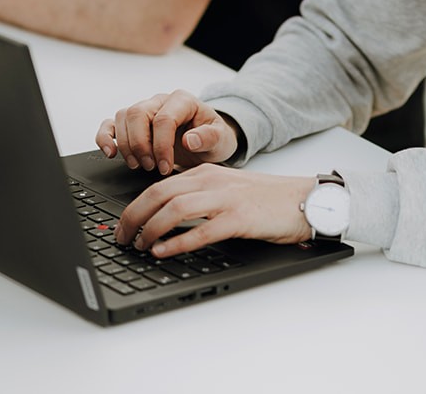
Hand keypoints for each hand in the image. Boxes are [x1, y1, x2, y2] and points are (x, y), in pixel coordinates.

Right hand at [96, 89, 236, 174]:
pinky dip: (105, 137)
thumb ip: (209, 137)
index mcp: (183, 101)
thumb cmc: (212, 138)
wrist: (207, 142)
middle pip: (138, 113)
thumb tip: (190, 140)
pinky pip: (110, 123)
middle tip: (150, 167)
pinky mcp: (132, 124)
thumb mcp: (221, 139)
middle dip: (141, 145)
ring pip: (123, 117)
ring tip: (138, 165)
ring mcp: (144, 110)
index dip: (162, 145)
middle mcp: (160, 101)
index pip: (164, 118)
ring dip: (126, 145)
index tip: (166, 167)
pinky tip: (110, 153)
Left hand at [112, 165, 313, 256]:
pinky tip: (164, 251)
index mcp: (206, 174)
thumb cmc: (266, 200)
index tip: (122, 226)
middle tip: (121, 238)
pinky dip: (178, 242)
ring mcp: (225, 199)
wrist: (304, 200)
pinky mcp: (239, 219)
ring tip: (140, 246)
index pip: (159, 185)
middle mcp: (212, 182)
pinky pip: (201, 230)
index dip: (134, 206)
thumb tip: (166, 218)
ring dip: (151, 229)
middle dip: (133, 217)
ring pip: (174, 208)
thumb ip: (199, 198)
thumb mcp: (226, 190)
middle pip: (159, 194)